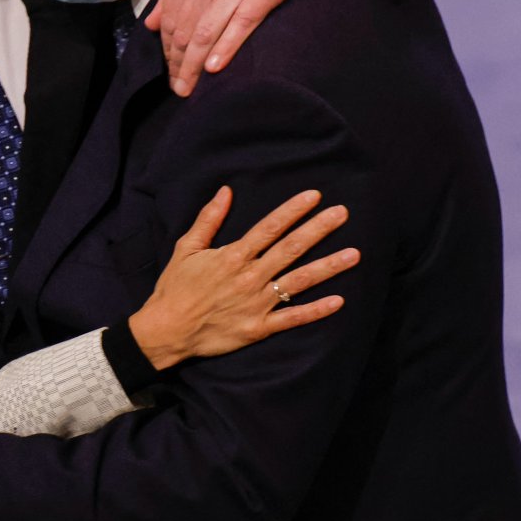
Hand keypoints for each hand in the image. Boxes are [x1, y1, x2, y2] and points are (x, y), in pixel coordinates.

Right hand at [127, 187, 358, 368]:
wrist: (166, 329)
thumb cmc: (175, 287)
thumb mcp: (187, 248)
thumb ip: (208, 220)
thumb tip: (225, 191)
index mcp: (233, 256)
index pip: (269, 227)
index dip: (293, 210)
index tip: (314, 196)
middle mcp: (249, 277)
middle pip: (290, 248)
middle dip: (318, 229)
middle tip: (342, 213)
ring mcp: (257, 304)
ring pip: (299, 281)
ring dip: (328, 266)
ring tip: (354, 254)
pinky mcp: (258, 328)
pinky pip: (292, 319)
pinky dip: (316, 311)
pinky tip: (339, 301)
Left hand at [145, 0, 319, 95]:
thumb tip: (152, 23)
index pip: (169, 21)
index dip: (166, 50)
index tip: (169, 69)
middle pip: (183, 33)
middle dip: (176, 65)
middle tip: (177, 89)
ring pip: (204, 35)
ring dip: (192, 66)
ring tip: (188, 89)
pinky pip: (238, 26)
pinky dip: (224, 49)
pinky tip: (213, 68)